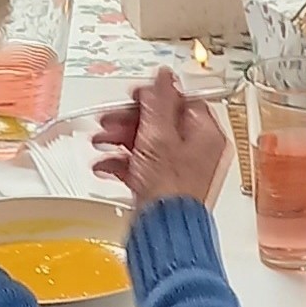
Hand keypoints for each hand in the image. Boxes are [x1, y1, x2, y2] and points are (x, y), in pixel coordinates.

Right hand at [91, 69, 230, 209]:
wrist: (162, 231)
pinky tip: (105, 164)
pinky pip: (141, 165)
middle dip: (129, 120)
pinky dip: (122, 162)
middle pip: (160, 122)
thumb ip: (159, 102)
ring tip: (100, 141)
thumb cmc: (169, 189)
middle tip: (108, 121)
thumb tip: (163, 75)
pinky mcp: (162, 185)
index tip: (134, 96)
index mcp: (205, 134)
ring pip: (147, 142)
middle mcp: (196, 150)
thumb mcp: (158, 136)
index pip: (182, 101)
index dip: (154, 96)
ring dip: (120, 139)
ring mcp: (179, 169)